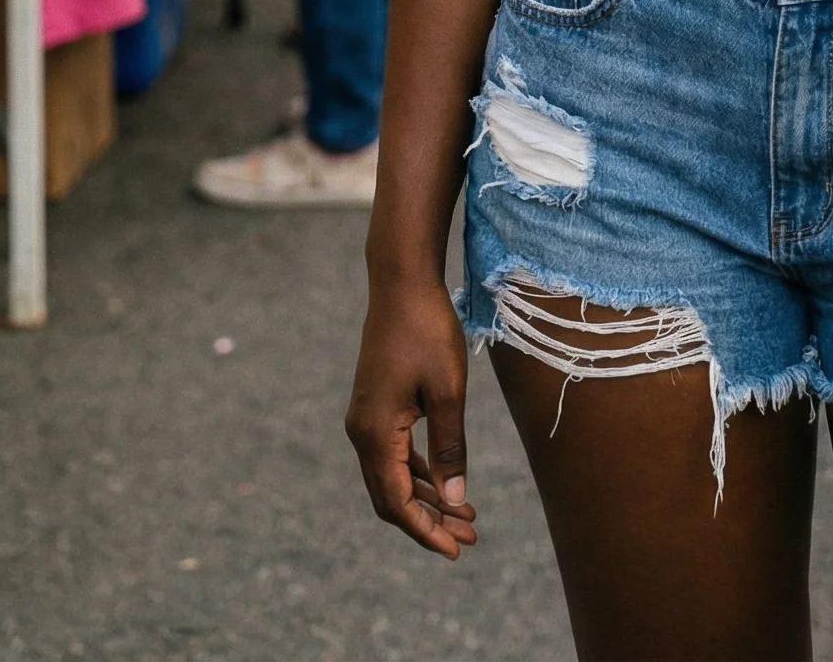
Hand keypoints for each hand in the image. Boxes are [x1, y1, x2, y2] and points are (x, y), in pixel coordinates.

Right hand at [345, 273, 477, 560]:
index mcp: (375, 434)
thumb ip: (450, 447)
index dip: (426, 531)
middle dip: (429, 520)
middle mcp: (362, 432)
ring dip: (428, 496)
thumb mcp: (448, 391)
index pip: (398, 502)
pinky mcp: (376, 405)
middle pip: (392, 496)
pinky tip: (448, 478)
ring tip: (467, 514)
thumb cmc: (428, 331)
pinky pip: (395, 452)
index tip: (457, 550)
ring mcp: (366, 418)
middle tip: (469, 537)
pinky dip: (421, 470)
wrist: (402, 283)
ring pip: (394, 475)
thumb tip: (457, 499)